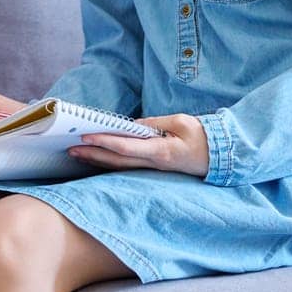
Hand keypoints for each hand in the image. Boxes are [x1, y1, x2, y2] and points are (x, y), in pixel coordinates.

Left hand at [68, 113, 209, 176]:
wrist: (221, 156)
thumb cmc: (203, 137)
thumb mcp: (180, 122)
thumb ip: (154, 124)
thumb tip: (132, 125)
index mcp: (160, 151)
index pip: (126, 147)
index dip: (105, 142)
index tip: (86, 135)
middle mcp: (154, 163)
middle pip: (117, 161)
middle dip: (93, 155)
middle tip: (70, 149)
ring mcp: (153, 169)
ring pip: (120, 166)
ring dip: (97, 160)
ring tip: (77, 154)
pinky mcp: (154, 168)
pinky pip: (128, 166)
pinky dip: (110, 162)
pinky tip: (97, 159)